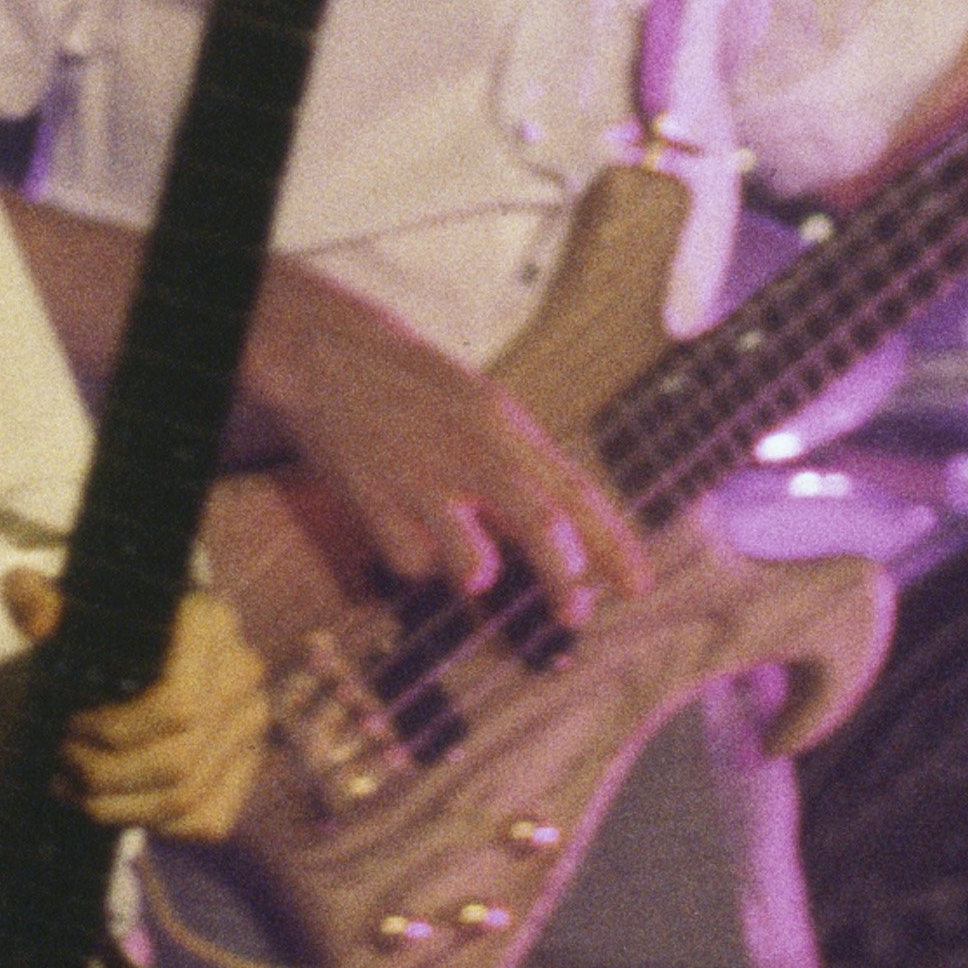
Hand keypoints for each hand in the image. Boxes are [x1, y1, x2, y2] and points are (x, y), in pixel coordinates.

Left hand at [19, 572, 267, 841]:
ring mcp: (252, 722)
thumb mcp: (63, 604)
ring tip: (73, 791)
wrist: (139, 642)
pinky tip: (113, 805)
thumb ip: (37, 601)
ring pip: (187, 797)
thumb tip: (34, 615)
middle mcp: (243, 672)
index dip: (115, 733)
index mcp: (208, 624)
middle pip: (178, 760)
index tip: (68, 729)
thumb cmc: (96, 624)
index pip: (177, 706)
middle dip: (106, 777)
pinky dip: (154, 825)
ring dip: (119, 808)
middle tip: (62, 767)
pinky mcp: (249, 763)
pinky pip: (206, 820)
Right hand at [250, 262, 648, 612]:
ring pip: (473, 554)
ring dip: (478, 572)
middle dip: (566, 578)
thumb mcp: (484, 408)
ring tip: (474, 572)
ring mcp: (424, 479)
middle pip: (541, 525)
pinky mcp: (376, 501)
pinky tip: (402, 527)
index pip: (576, 492)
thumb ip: (524, 464)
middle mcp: (473, 452)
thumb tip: (569, 527)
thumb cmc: (418, 387)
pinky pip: (410, 559)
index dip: (613, 543)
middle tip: (576, 615)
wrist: (330, 352)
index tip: (638, 584)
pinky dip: (415, 558)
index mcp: (507, 427)